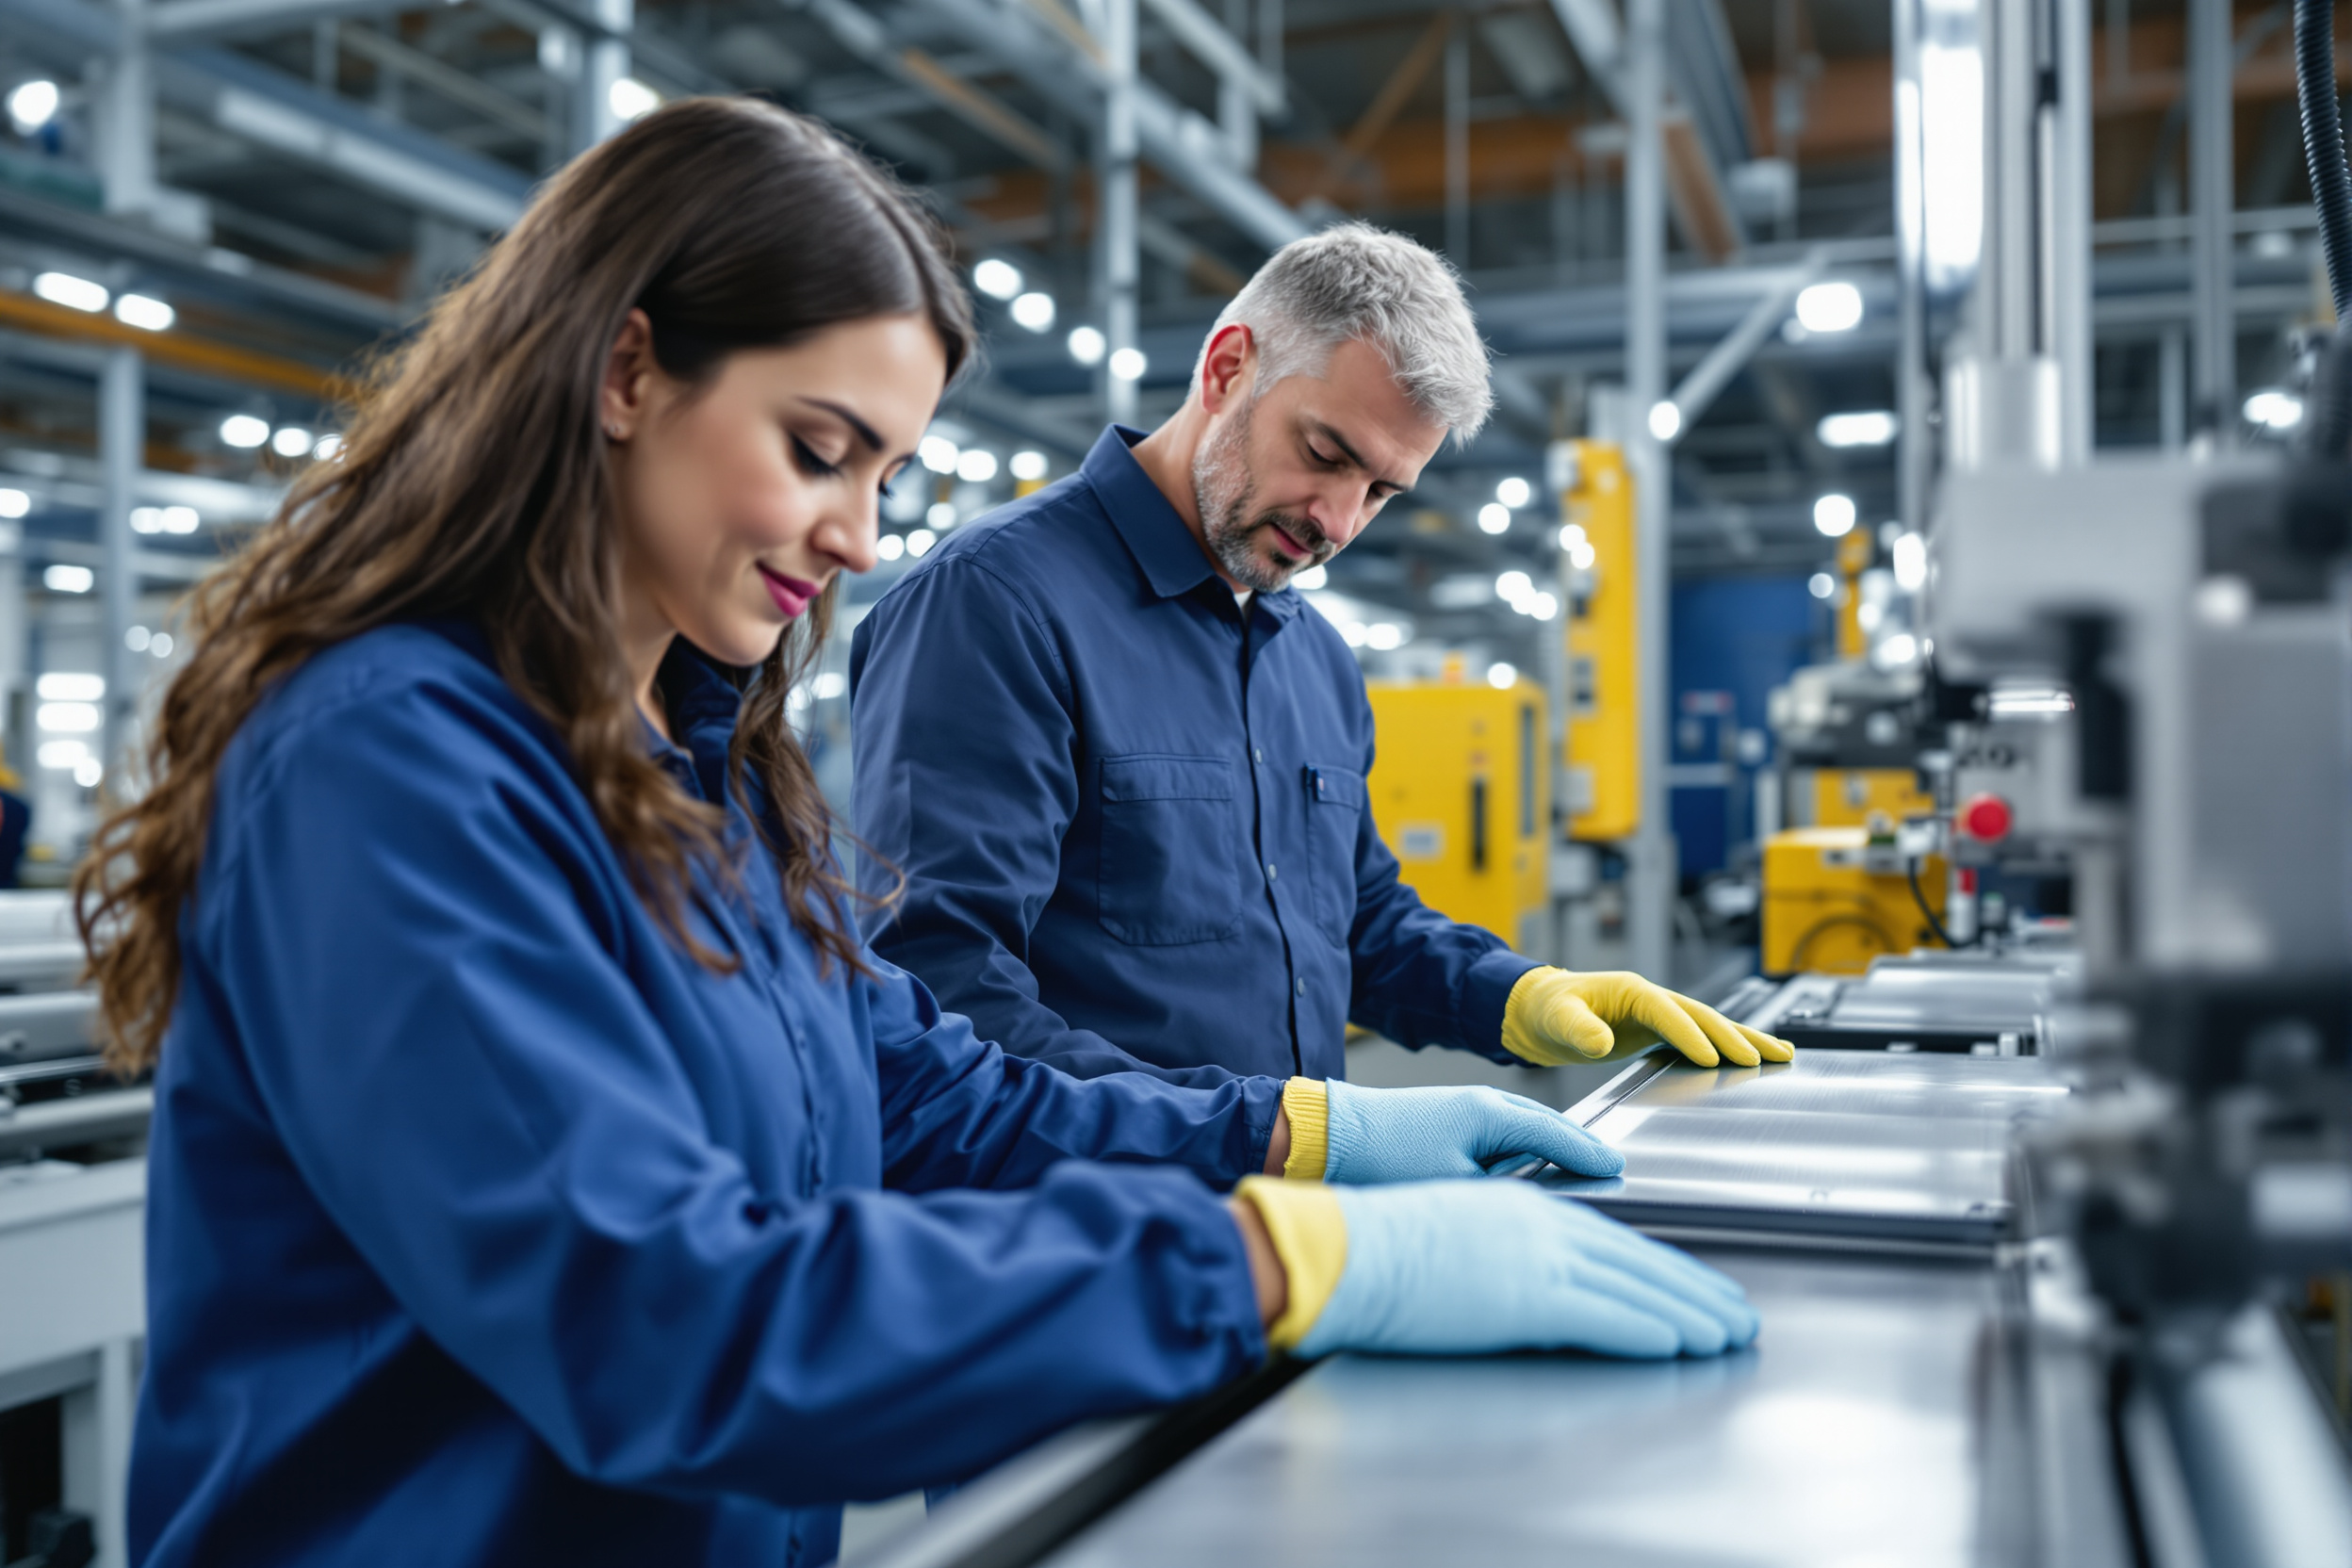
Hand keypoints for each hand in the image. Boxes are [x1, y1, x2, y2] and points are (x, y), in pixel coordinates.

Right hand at [1275, 1180, 1757, 1358]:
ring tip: (1727, 1336)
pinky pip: (1604, 1317)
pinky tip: (1678, 1344)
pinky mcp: (1527, 1298)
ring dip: (1689, 1316)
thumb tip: (1533, 1278)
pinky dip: (1647, 1330)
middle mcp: (1543, 1227)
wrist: (1347, 1248)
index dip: (1662, 1266)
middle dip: (1695, 1290)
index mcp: (1526, 1211)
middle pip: (1640, 1260)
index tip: (1695, 1285)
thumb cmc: (1382, 1246)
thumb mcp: (1458, 1232)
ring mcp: (1538, 1261)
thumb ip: (1507, 1249)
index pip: (1614, 1241)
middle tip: (1736, 1314)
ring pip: (1636, 1289)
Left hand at [1315, 1079, 1621, 1183]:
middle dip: (1576, 1148)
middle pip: (1547, 1126)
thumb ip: (1503, 1190)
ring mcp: (1467, 1107)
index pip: (1557, 1134)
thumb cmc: (1385, 1160)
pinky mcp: (1451, 1119)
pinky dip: (1519, 1150)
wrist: (1331, 1136)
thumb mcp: (1453, 1184)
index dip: (1588, 1154)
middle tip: (1607, 1169)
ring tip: (1573, 1174)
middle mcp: (1486, 1102)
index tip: (1616, 1165)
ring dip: (1547, 1150)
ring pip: (1524, 1129)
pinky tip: (1518, 1172)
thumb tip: (1534, 1197)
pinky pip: (1501, 1133)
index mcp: (1492, 1113)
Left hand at [1503, 969, 1793, 1067]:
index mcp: (1631, 990)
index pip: (1668, 1011)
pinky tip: (1754, 1062)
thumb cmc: (1546, 1009)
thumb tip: (1600, 1042)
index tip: (1712, 1058)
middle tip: (1764, 1059)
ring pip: (1709, 1026)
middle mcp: (1651, 999)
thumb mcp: (1555, 1017)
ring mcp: (1657, 1016)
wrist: (1535, 1012)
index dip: (1690, 1034)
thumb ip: (1577, 1028)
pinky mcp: (1657, 1034)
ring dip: (1745, 1041)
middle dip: (1734, 1038)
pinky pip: (1699, 1041)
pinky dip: (1726, 1050)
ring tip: (1783, 1054)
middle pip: (1701, 1016)